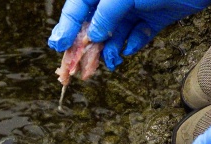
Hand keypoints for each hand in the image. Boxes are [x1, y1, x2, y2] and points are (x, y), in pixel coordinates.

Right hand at [48, 0, 210, 69]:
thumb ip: (105, 16)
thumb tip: (91, 36)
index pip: (76, 9)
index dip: (66, 28)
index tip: (59, 47)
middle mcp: (114, 0)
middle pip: (91, 26)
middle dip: (84, 48)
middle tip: (75, 70)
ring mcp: (133, 9)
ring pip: (111, 35)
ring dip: (106, 51)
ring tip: (106, 63)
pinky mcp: (151, 20)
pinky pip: (134, 36)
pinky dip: (130, 45)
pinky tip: (128, 49)